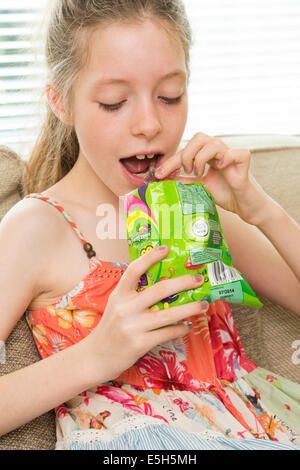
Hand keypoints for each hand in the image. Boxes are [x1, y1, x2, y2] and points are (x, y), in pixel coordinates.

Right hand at [87, 245, 208, 383]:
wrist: (96, 357)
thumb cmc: (111, 329)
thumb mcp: (117, 306)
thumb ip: (133, 295)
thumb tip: (164, 285)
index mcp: (119, 295)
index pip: (134, 270)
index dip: (150, 257)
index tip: (166, 248)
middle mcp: (126, 308)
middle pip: (159, 290)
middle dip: (183, 282)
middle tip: (199, 279)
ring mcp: (133, 326)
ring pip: (168, 314)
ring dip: (190, 308)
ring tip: (204, 304)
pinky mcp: (139, 344)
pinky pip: (167, 333)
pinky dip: (181, 328)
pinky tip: (188, 326)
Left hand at [155, 132, 271, 225]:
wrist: (246, 207)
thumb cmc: (226, 195)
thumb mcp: (200, 188)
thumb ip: (185, 182)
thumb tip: (164, 180)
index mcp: (208, 156)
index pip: (187, 150)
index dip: (171, 161)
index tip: (158, 174)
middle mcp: (219, 152)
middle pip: (199, 137)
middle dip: (187, 154)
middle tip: (187, 171)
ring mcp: (232, 155)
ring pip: (214, 142)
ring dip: (202, 158)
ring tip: (201, 173)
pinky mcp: (244, 163)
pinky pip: (236, 153)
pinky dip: (226, 159)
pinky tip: (221, 169)